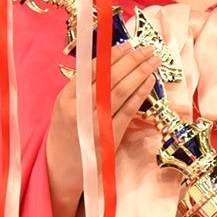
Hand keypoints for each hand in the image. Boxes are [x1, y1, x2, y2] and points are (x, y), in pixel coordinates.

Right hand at [46, 43, 159, 210]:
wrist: (61, 171)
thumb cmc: (66, 135)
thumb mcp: (66, 108)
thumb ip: (83, 89)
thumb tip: (110, 64)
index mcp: (66, 99)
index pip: (92, 70)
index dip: (112, 56)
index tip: (127, 45)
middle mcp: (79, 110)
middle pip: (110, 78)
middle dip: (131, 60)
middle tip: (148, 49)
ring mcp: (95, 124)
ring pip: (121, 92)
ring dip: (140, 73)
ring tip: (154, 60)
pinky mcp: (109, 137)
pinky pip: (128, 111)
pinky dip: (140, 94)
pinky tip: (150, 82)